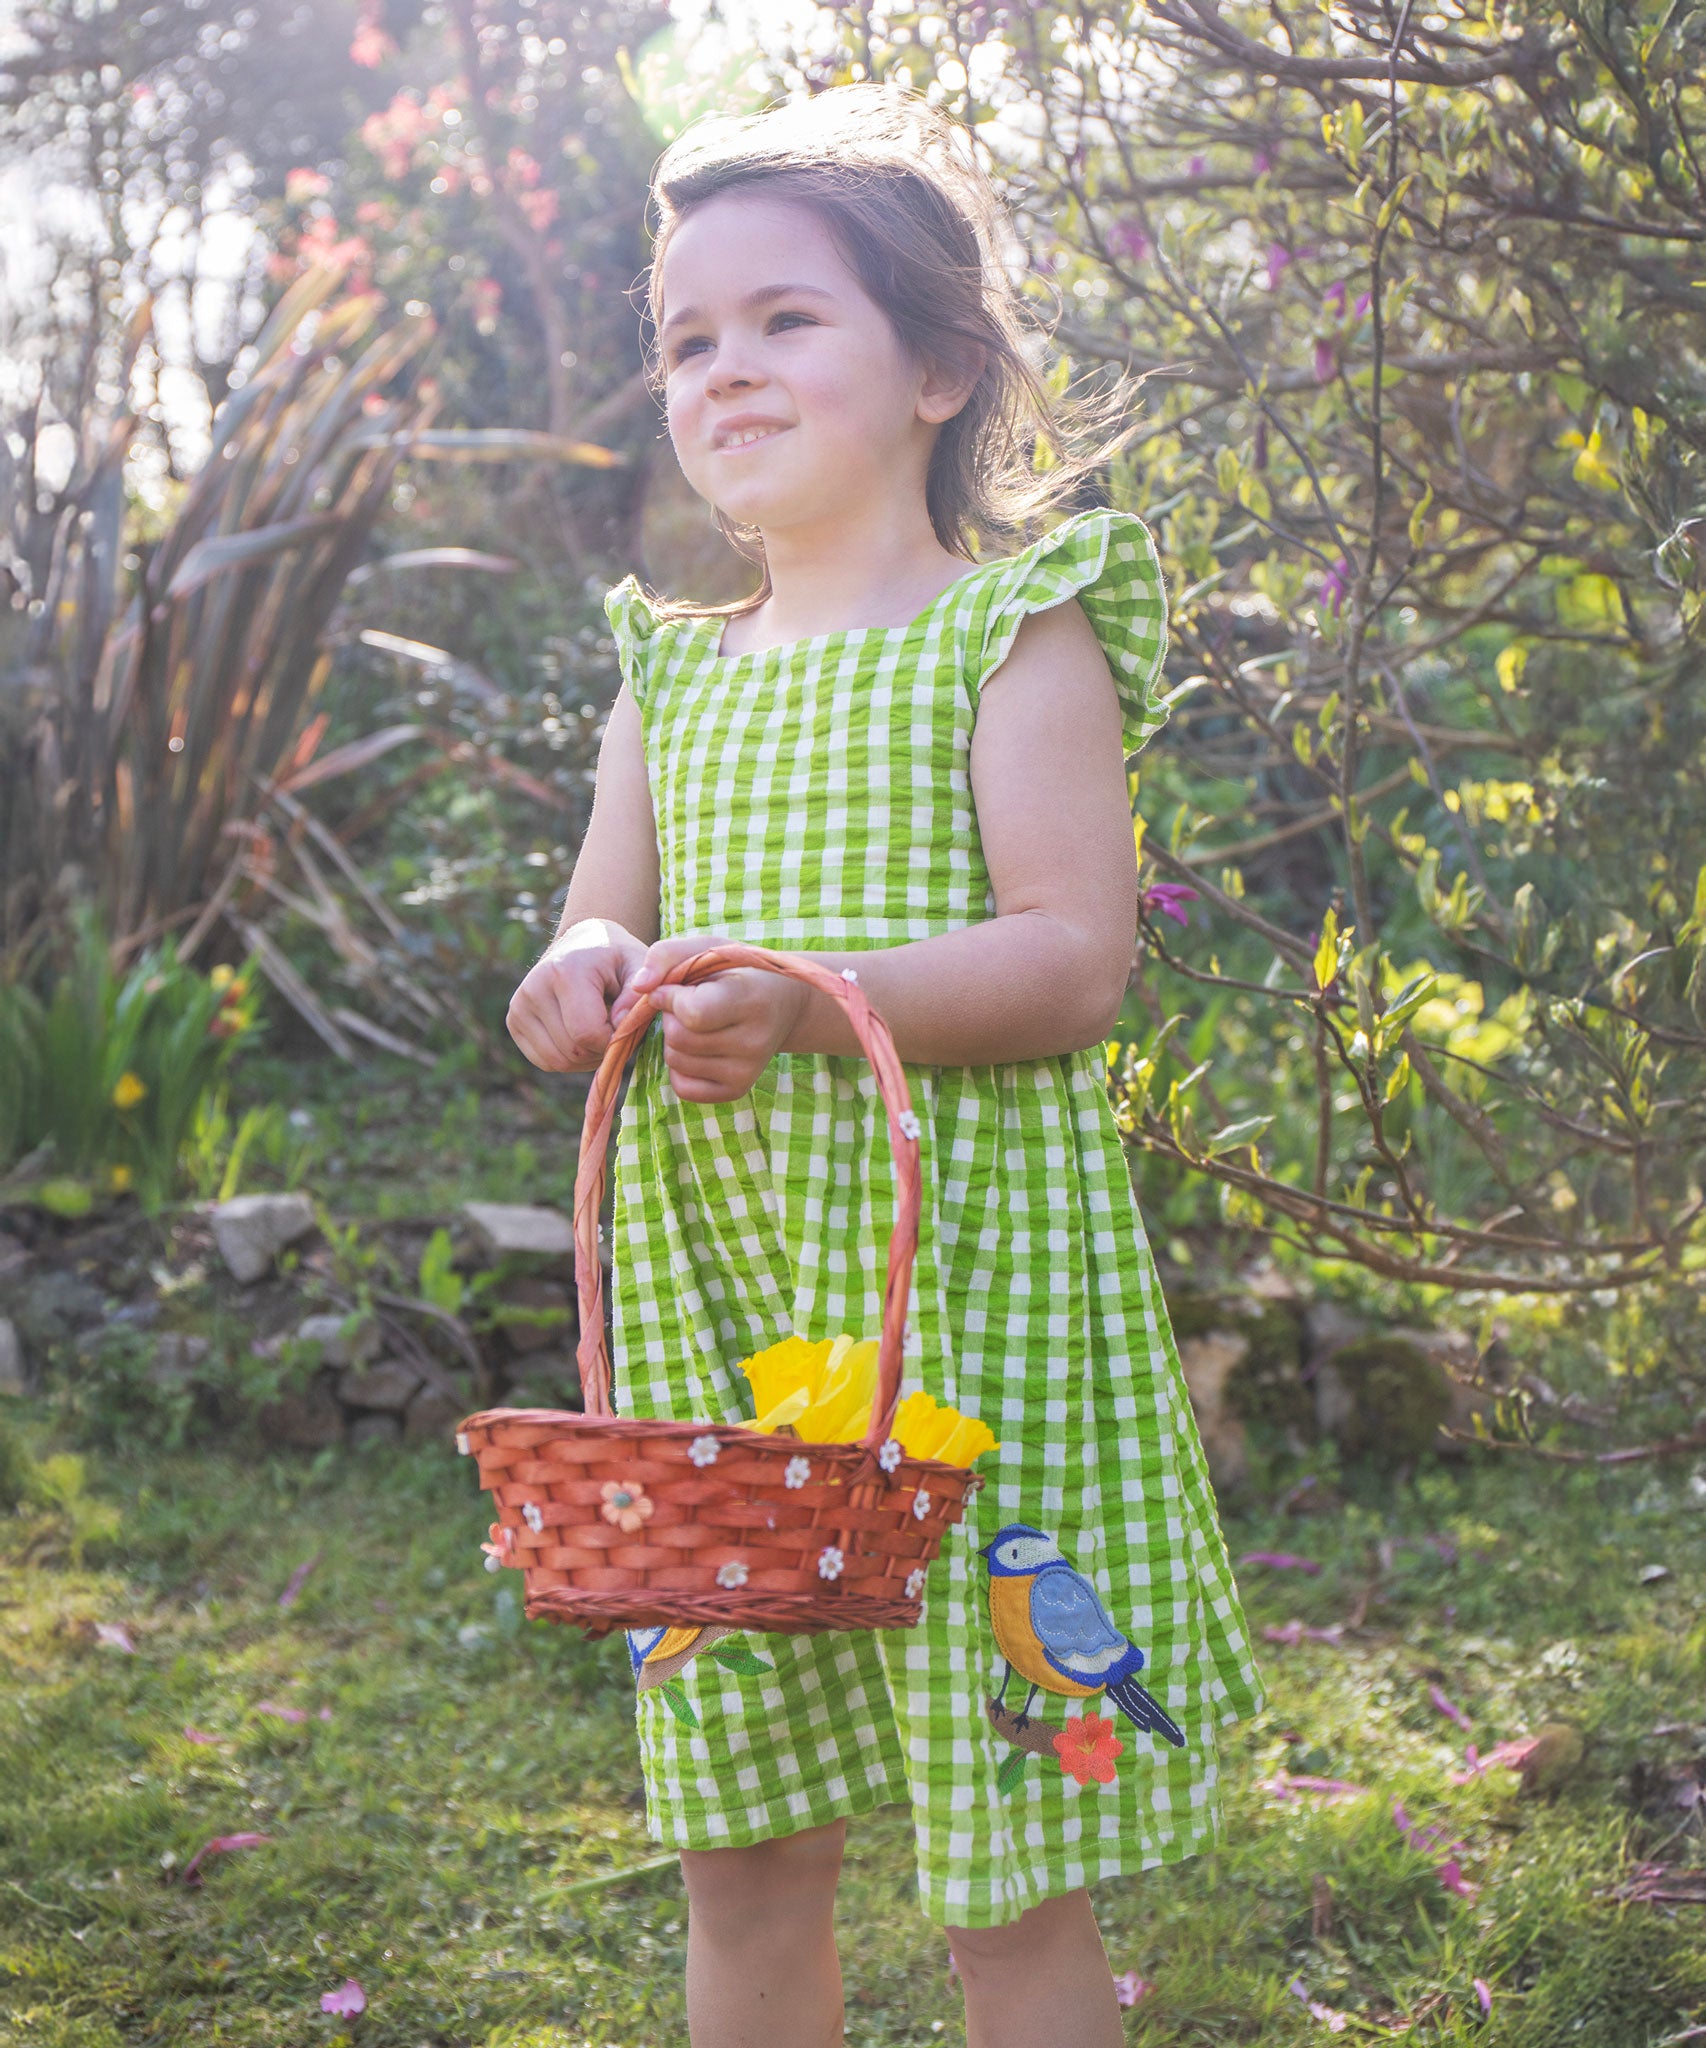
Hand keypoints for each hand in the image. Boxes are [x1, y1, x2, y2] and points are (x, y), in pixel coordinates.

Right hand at [506, 919, 648, 1072]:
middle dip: (600, 1052)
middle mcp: (534, 988)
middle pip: (571, 1051)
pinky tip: (581, 1038)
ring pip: (556, 1061)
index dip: (612, 1041)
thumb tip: (620, 1023)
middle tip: (614, 1031)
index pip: (586, 1033)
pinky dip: (568, 1060)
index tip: (624, 1027)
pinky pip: (545, 1061)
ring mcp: (519, 1006)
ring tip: (599, 1034)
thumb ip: (637, 995)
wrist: (582, 944)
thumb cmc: (616, 958)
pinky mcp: (514, 1021)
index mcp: (565, 971)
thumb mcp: (637, 966)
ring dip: (585, 1060)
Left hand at [621, 934, 807, 1102]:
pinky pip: (682, 1086)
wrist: (784, 1004)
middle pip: (678, 1038)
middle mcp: (754, 1042)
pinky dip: (679, 1066)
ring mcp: (746, 1072)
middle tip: (690, 1003)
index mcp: (751, 1000)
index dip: (670, 998)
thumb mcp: (708, 949)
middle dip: (671, 1016)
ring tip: (697, 1023)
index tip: (675, 986)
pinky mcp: (736, 1091)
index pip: (693, 1013)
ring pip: (675, 1060)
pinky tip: (698, 1047)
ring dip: (674, 1039)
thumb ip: (666, 955)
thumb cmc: (738, 971)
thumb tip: (639, 988)